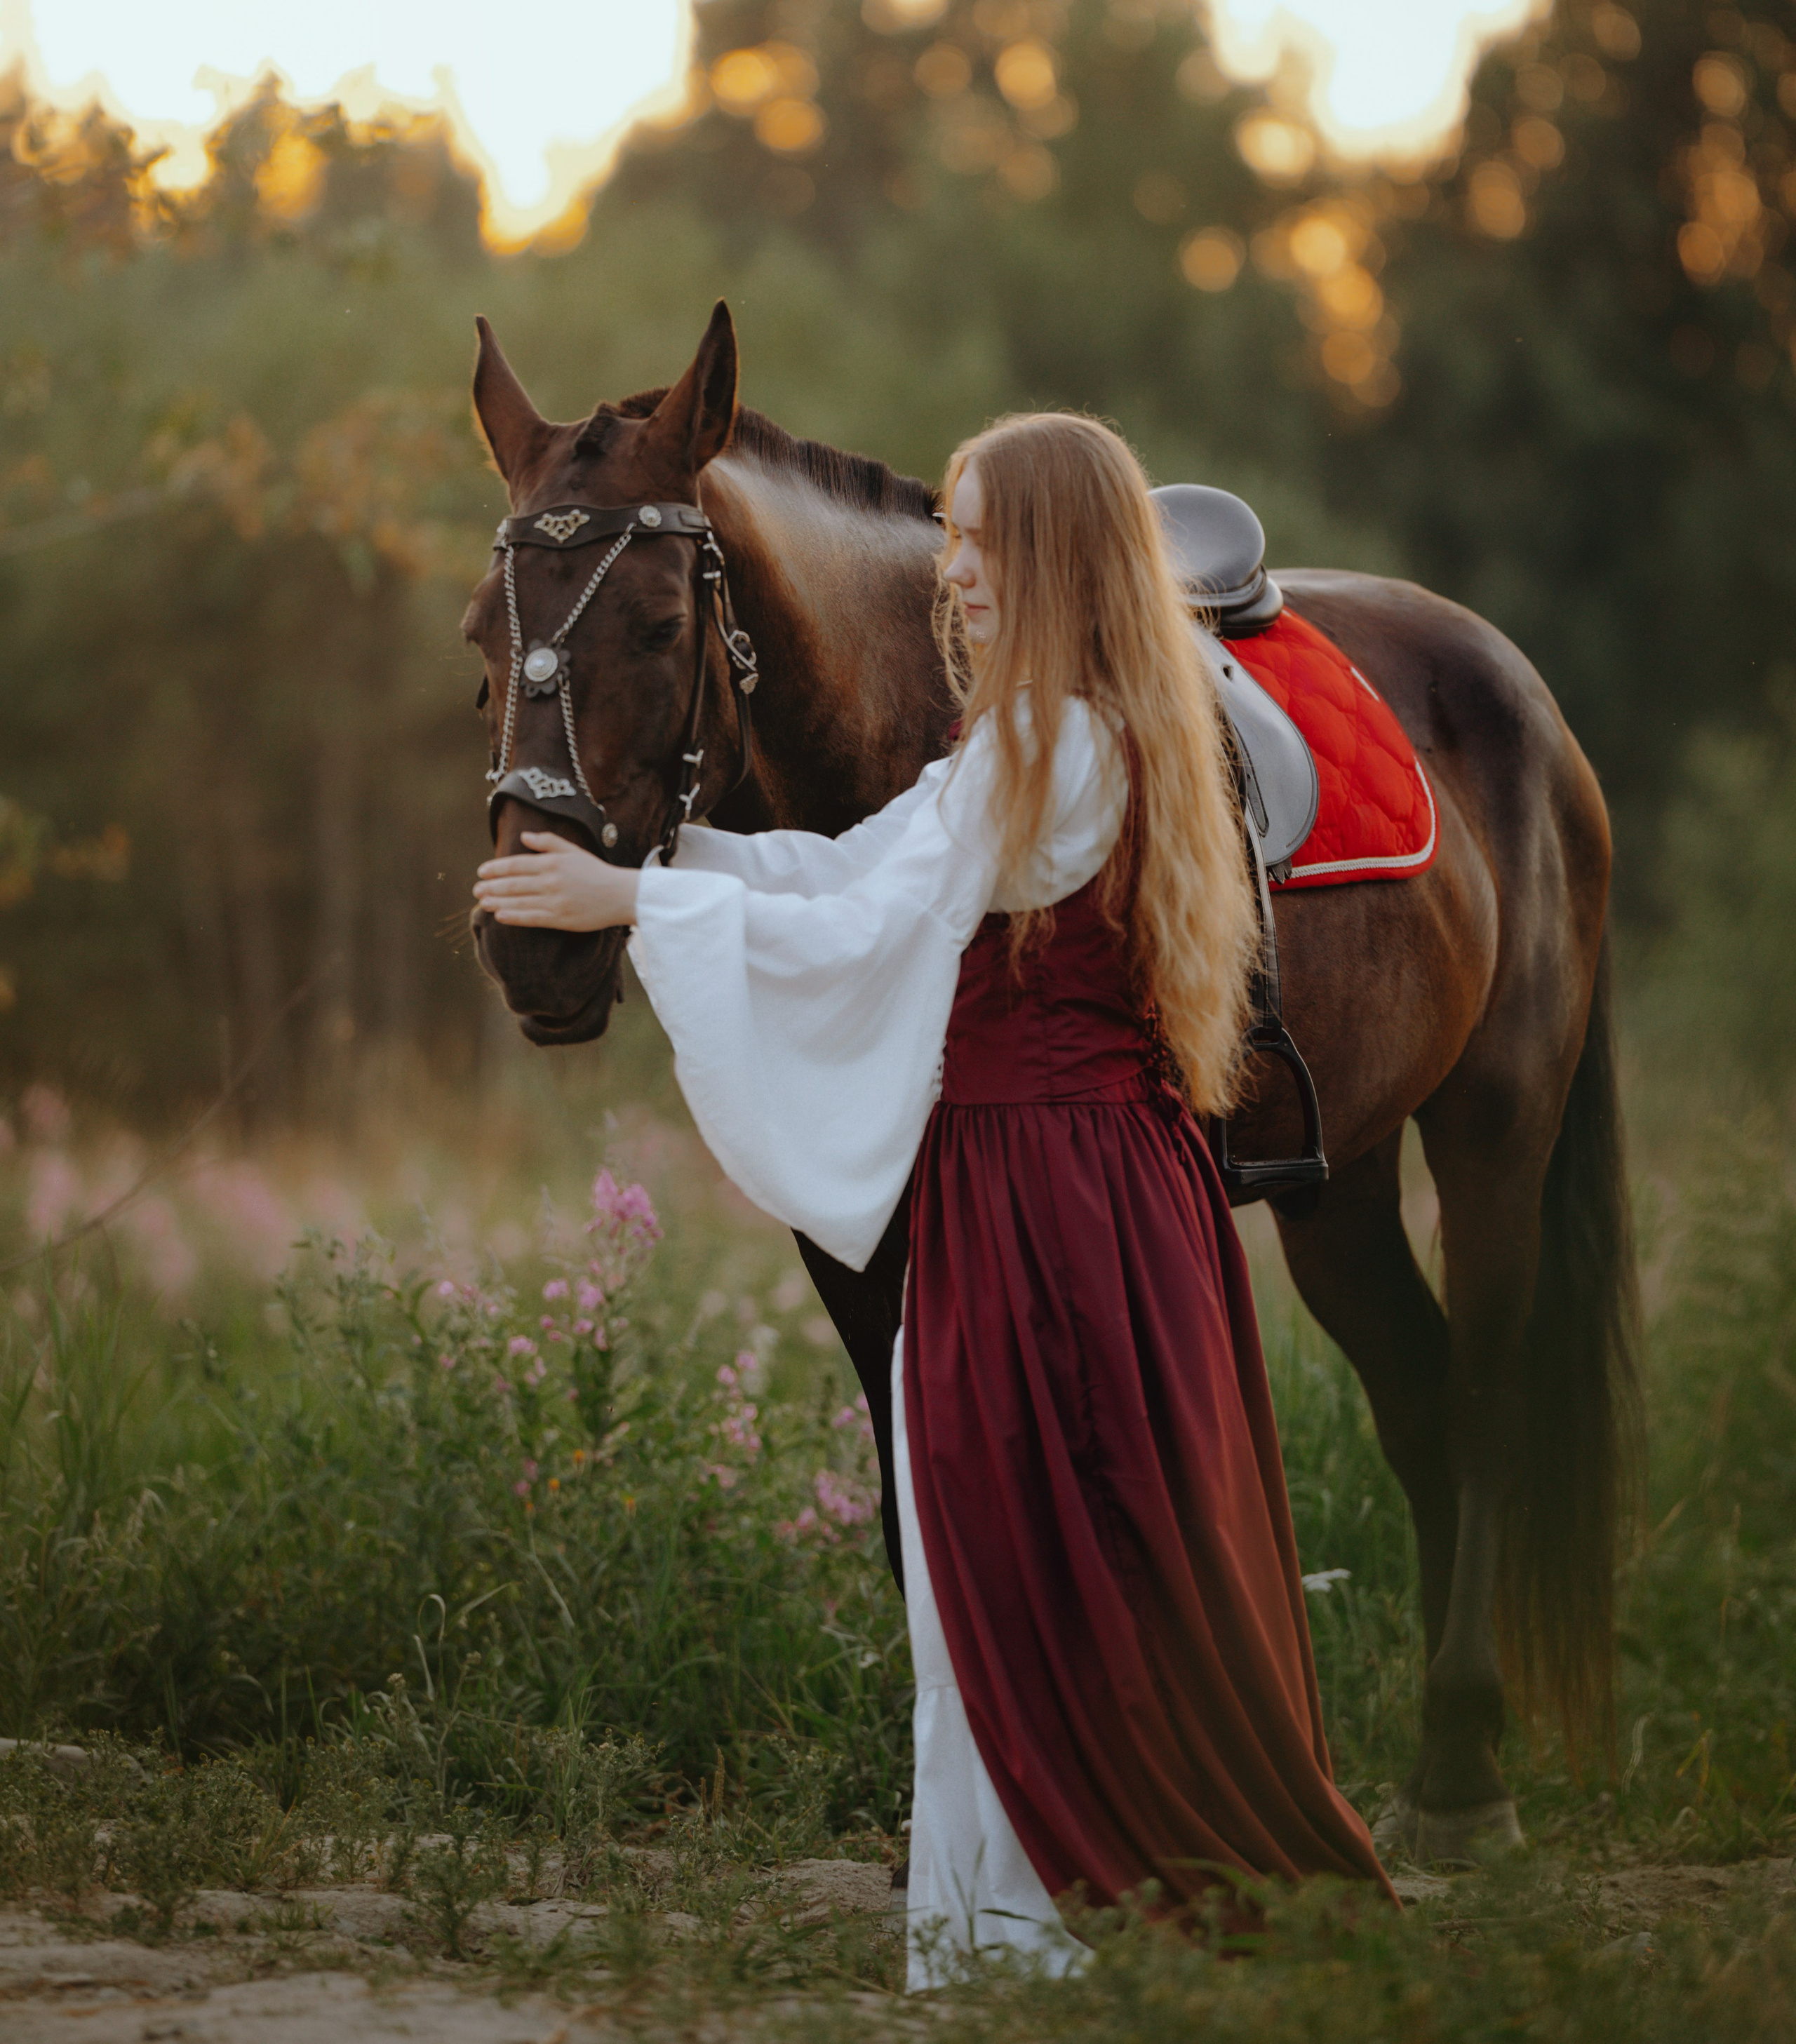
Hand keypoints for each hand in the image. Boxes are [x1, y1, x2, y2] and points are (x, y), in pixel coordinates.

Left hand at [474, 832, 639, 929]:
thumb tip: (523, 837)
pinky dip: (514, 916)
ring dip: (497, 901)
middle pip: (513, 883)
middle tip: (476, 889)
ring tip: (482, 902)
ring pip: (519, 900)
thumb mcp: (573, 850)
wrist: (621, 894)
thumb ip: (547, 841)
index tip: (482, 871)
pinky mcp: (560, 918)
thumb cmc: (596, 872)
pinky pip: (531, 917)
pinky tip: (500, 915)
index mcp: (553, 862)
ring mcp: (555, 900)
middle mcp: (551, 881)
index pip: (517, 864)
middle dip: (492, 886)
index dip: (496, 868)